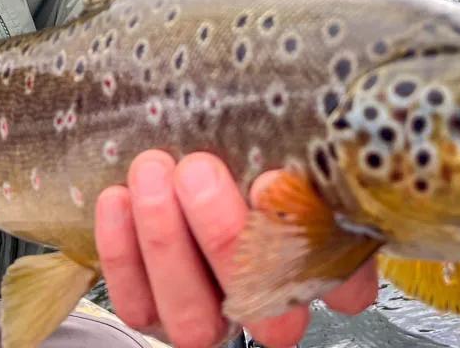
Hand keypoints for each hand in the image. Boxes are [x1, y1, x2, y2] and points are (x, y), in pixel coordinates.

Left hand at [95, 150, 378, 347]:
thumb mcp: (269, 141)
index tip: (271, 179)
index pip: (341, 278)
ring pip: (193, 314)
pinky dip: (122, 251)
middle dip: (223, 233)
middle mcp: (268, 305)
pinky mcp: (154, 318)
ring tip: (151, 173)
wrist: (173, 164)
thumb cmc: (234, 151)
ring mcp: (210, 319)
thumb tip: (276, 160)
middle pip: (258, 299)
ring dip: (166, 239)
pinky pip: (137, 305)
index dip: (305, 235)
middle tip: (197, 170)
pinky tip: (118, 198)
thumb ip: (289, 155)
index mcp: (315, 262)